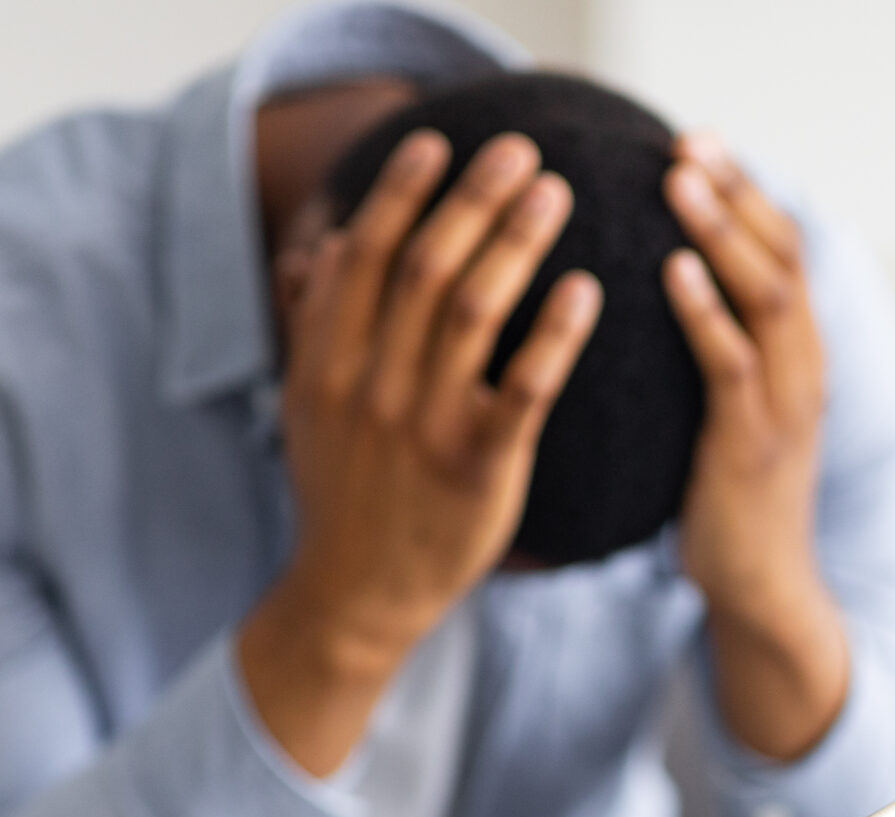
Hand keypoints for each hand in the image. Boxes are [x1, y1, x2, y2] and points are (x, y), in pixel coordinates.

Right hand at [239, 130, 602, 776]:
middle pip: (427, 267)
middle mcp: (372, 385)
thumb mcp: (309, 407)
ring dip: (517, 242)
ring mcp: (425, 427)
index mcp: (328, 362)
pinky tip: (585, 290)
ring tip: (557, 195)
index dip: (403, 192)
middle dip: (474, 199)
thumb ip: (317, 325)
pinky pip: (524, 389)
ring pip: (475, 312)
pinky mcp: (479, 469)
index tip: (438, 142)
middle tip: (522, 149)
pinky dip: (554, 334)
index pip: (367, 254)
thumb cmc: (344, 494)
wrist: (355, 597)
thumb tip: (331, 243)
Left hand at [661, 133, 848, 761]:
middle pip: (781, 256)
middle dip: (737, 193)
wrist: (761, 591)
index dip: (746, 193)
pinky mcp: (753, 445)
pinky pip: (733, 364)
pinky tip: (673, 271)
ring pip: (767, 298)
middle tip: (688, 143)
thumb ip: (714, 353)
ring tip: (681, 182)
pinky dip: (707, 312)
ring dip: (723, 233)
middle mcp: (803, 369)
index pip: (781, 251)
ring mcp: (785, 406)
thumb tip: (662, 296)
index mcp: (798, 356)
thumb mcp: (727, 413)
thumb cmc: (729, 501)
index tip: (699, 142)